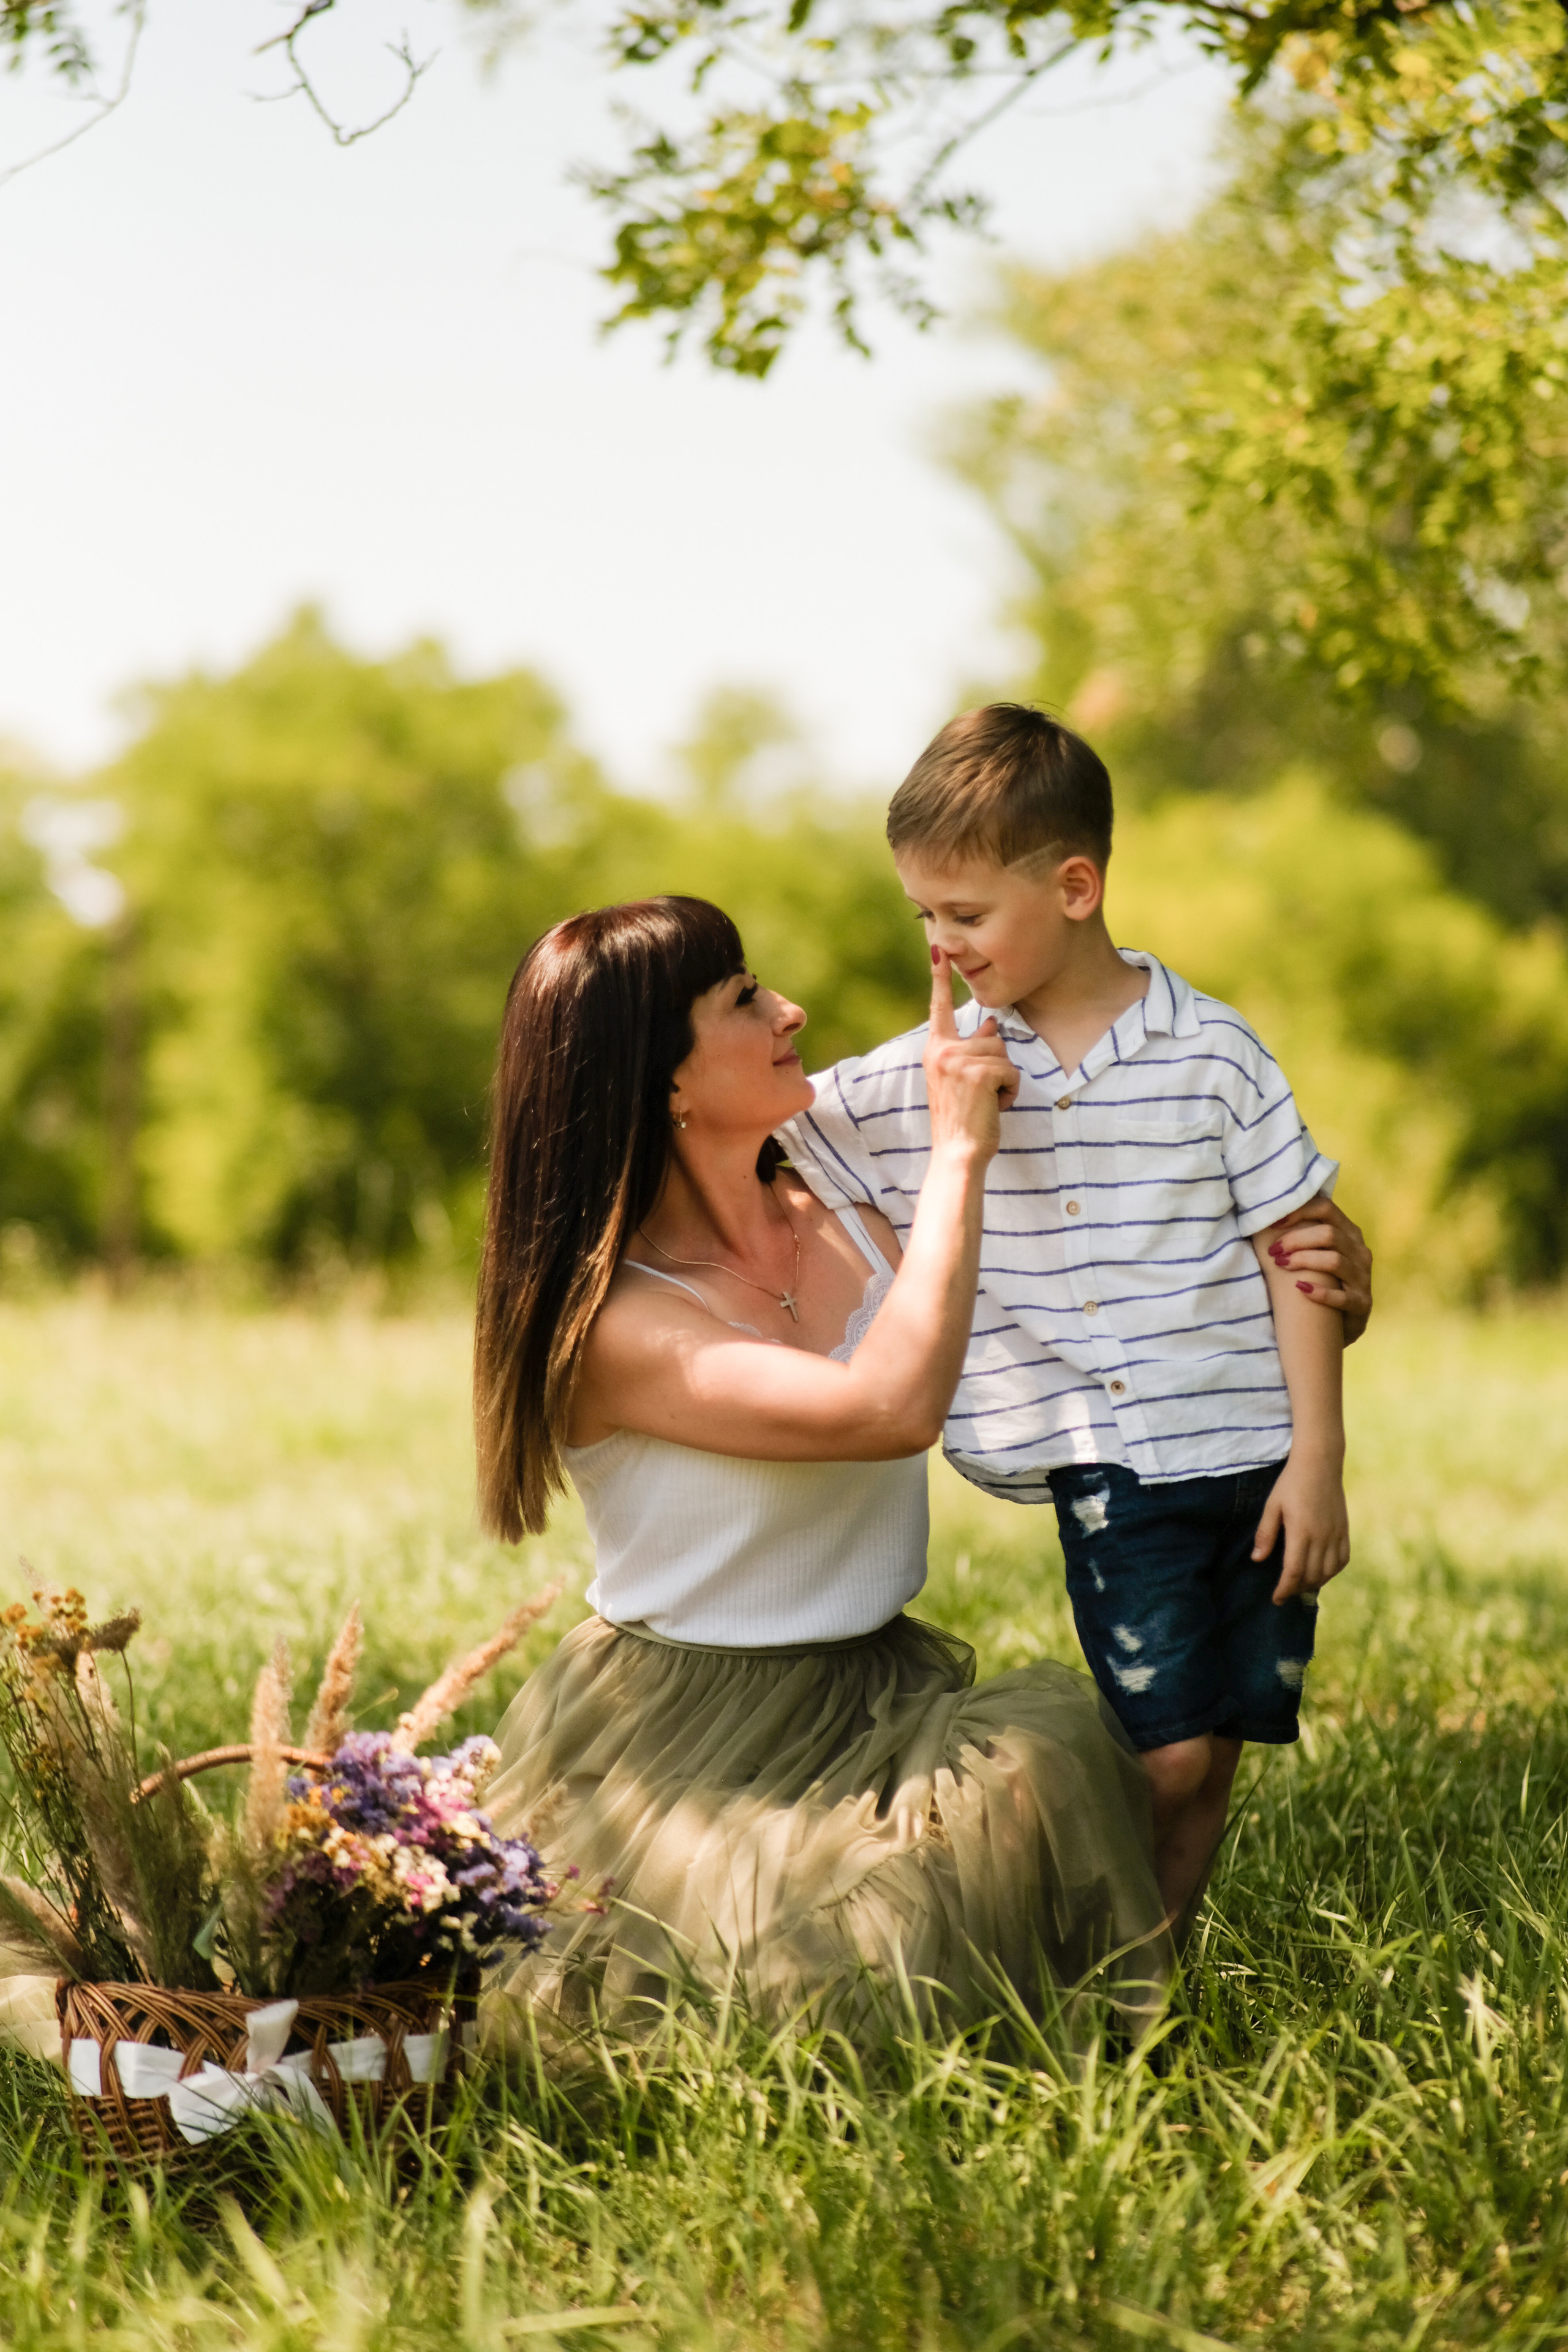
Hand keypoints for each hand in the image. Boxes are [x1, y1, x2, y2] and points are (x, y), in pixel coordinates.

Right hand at [923, 948, 1018, 1160]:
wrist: (957, 1153)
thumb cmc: (961, 1121)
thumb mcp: (961, 1081)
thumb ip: (971, 1051)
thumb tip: (989, 1025)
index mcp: (934, 1050)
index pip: (939, 1007)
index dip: (940, 977)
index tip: (938, 947)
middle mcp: (942, 1050)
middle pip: (991, 1036)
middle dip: (997, 1065)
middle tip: (981, 1095)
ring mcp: (959, 1061)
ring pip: (1003, 1054)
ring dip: (1005, 1081)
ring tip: (986, 1102)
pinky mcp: (979, 1072)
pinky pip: (1012, 1071)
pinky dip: (1011, 1092)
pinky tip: (994, 1107)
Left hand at [1252, 1452, 1350, 1603]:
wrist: (1320, 1463)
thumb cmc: (1291, 1483)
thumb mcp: (1272, 1506)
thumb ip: (1265, 1534)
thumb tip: (1257, 1559)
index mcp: (1301, 1532)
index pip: (1293, 1572)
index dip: (1284, 1589)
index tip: (1276, 1599)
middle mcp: (1322, 1537)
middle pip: (1311, 1576)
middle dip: (1297, 1589)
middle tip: (1285, 1593)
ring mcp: (1336, 1534)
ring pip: (1329, 1571)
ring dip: (1315, 1582)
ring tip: (1301, 1585)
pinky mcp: (1344, 1530)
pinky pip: (1343, 1559)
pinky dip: (1332, 1571)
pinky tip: (1322, 1572)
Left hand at [1263, 1196, 1372, 1344]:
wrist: (1341, 1325)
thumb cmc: (1322, 1282)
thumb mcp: (1316, 1254)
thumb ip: (1301, 1234)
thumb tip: (1264, 1218)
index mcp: (1349, 1233)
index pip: (1327, 1208)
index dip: (1298, 1211)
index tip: (1273, 1223)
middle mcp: (1359, 1251)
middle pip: (1329, 1234)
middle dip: (1296, 1240)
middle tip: (1274, 1252)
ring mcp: (1363, 1278)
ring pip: (1334, 1261)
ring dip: (1303, 1261)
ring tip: (1281, 1265)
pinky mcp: (1362, 1304)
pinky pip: (1342, 1297)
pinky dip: (1319, 1292)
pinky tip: (1301, 1290)